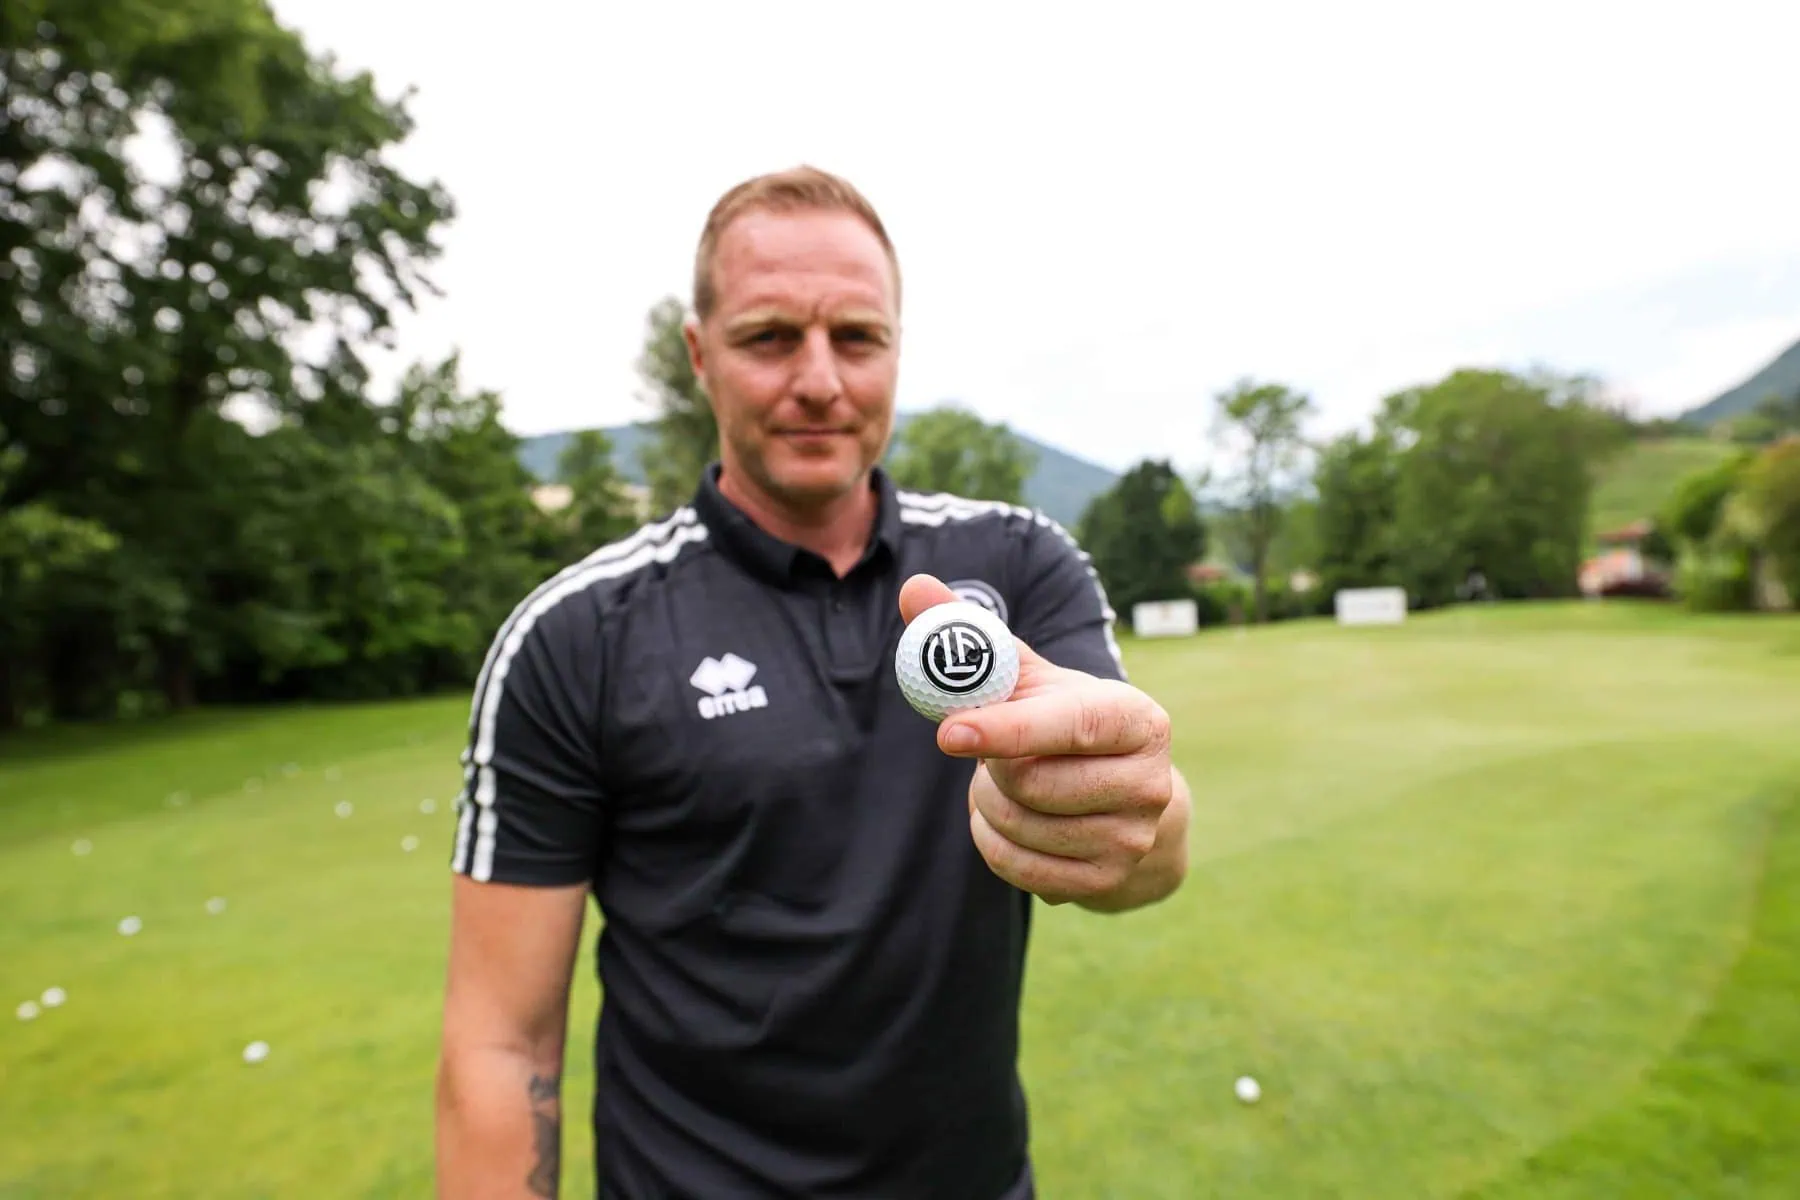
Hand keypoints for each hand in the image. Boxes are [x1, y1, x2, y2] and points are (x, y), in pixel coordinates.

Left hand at [898, 574, 1177, 906]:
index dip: (1008, 729)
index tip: (950, 732)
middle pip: (1032, 782)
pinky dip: (992, 841)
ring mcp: (1132, 839)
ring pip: (1019, 826)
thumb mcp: (1033, 680)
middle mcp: (1149, 782)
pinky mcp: (1105, 883)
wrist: (1126, 801)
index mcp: (1139, 719)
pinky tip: (1008, 820)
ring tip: (1007, 783)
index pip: (1072, 724)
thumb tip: (914, 587)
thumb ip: (977, 637)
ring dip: (988, 802)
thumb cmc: (1066, 725)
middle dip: (993, 766)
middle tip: (992, 751)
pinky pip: (1015, 867)